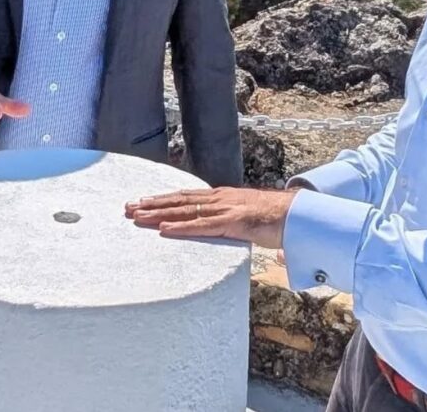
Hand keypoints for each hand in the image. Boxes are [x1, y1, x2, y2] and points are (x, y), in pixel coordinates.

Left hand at [125, 187, 298, 249]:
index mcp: (220, 197)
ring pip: (184, 211)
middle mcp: (218, 198)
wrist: (299, 215)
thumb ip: (233, 225)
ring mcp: (225, 209)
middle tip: (127, 209)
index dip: (161, 199)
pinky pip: (203, 226)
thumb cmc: (276, 219)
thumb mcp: (247, 220)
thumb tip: (226, 231)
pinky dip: (181, 227)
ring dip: (158, 214)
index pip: (184, 196)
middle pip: (178, 200)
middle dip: (151, 205)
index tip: (140, 202)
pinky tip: (164, 230)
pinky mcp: (233, 222)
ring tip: (136, 217)